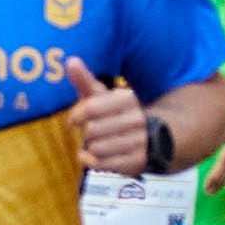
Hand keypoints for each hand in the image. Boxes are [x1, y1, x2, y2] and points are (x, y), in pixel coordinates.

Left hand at [63, 57, 148, 177]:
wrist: (154, 136)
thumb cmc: (117, 113)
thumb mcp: (103, 95)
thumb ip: (85, 80)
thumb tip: (70, 60)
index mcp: (128, 99)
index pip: (91, 108)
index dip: (76, 115)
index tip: (74, 119)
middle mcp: (137, 120)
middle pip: (92, 130)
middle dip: (87, 132)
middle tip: (93, 130)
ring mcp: (140, 142)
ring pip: (97, 148)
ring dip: (91, 146)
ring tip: (99, 141)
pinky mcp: (137, 162)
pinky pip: (102, 164)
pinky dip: (91, 160)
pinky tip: (93, 153)